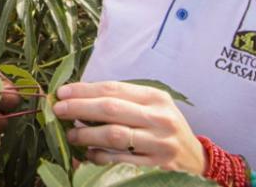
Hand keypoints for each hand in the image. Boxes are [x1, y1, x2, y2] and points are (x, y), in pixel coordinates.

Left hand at [52, 81, 204, 172]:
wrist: (197, 160)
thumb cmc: (164, 129)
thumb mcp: (152, 108)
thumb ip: (123, 101)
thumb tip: (79, 98)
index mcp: (156, 98)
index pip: (113, 89)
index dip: (84, 90)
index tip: (62, 92)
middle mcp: (159, 118)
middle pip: (110, 109)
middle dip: (79, 108)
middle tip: (58, 110)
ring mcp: (159, 144)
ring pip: (114, 135)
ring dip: (86, 134)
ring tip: (71, 134)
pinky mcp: (156, 167)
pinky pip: (120, 160)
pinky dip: (99, 156)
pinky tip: (89, 154)